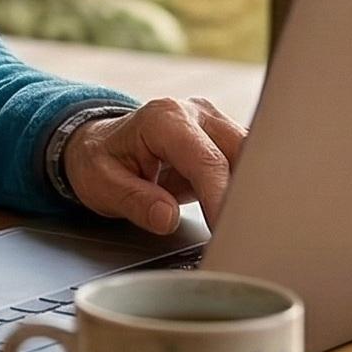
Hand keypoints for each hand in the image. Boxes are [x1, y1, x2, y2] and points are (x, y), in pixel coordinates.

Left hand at [63, 96, 247, 234]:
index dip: (220, 198)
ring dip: (251, 193)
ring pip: (253, 157)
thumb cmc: (100, 161)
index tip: (225, 231)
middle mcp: (196, 114)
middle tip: (245, 236)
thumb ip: (135, 201)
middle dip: (246, 196)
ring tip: (247, 230)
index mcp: (164, 118)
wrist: (98, 145)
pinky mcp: (224, 140)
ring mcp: (214, 124)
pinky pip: (248, 164)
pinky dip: (248, 191)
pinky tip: (245, 217)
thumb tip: (167, 217)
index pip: (206, 161)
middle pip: (242, 153)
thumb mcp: (102, 185)